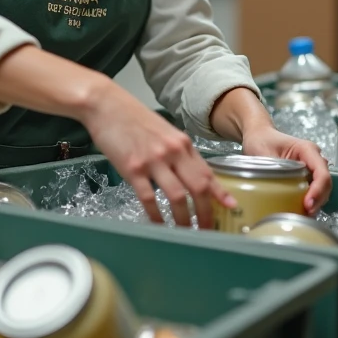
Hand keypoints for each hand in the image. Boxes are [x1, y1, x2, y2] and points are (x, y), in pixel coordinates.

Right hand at [81, 80, 235, 228]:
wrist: (106, 105)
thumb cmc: (133, 118)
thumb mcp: (164, 132)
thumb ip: (178, 152)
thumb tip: (191, 176)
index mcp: (182, 143)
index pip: (208, 172)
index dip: (220, 193)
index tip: (231, 207)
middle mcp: (172, 152)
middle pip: (198, 187)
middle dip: (205, 212)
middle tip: (207, 229)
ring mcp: (153, 160)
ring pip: (177, 196)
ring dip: (184, 219)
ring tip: (185, 232)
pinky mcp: (133, 168)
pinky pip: (149, 198)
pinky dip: (156, 215)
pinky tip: (159, 224)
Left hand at [241, 125, 331, 215]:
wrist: (257, 136)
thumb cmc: (260, 140)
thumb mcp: (264, 153)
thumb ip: (274, 170)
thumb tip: (278, 190)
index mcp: (307, 149)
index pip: (321, 172)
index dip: (318, 190)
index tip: (308, 204)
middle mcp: (313, 158)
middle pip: (324, 182)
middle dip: (318, 200)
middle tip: (305, 213)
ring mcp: (310, 168)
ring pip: (321, 188)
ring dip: (315, 202)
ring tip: (302, 214)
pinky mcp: (304, 176)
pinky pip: (312, 190)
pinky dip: (309, 201)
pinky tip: (299, 210)